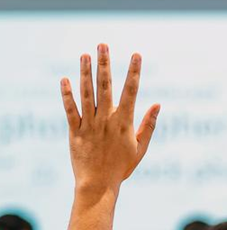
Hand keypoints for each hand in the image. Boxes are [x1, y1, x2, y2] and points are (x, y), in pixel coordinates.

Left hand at [60, 44, 159, 195]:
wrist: (99, 184)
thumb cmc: (122, 168)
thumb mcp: (140, 148)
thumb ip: (149, 125)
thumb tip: (158, 105)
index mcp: (125, 123)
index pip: (131, 92)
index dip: (134, 72)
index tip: (136, 55)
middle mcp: (107, 120)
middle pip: (106, 87)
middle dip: (105, 64)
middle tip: (103, 45)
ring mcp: (90, 124)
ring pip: (87, 94)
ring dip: (85, 73)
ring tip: (85, 55)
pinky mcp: (75, 131)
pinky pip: (70, 109)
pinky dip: (67, 94)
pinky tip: (65, 79)